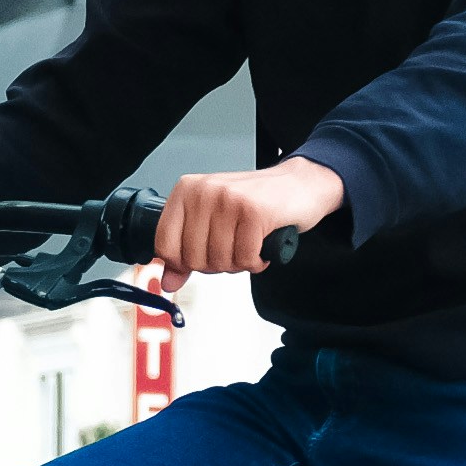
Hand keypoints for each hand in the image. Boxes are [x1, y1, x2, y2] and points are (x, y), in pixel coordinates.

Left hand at [155, 156, 343, 277]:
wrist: (300, 184)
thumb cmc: (257, 202)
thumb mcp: (214, 222)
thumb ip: (187, 251)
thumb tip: (168, 281)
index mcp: (186, 191)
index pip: (164, 244)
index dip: (183, 263)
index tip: (202, 257)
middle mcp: (204, 191)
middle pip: (192, 258)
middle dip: (217, 263)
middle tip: (234, 247)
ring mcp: (228, 199)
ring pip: (219, 260)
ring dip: (239, 263)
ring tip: (249, 242)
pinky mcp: (253, 211)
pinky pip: (245, 258)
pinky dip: (257, 261)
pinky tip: (262, 244)